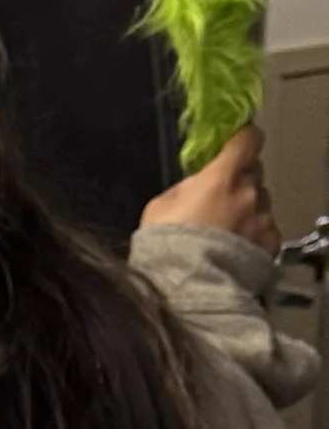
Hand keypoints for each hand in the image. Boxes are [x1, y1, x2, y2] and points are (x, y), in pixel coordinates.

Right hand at [140, 122, 279, 254]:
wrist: (187, 289)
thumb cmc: (166, 247)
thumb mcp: (158, 208)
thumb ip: (183, 188)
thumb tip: (196, 185)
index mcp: (222, 176)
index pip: (248, 139)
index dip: (241, 140)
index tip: (232, 147)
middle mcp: (249, 192)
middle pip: (254, 171)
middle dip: (240, 179)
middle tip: (221, 198)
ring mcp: (262, 218)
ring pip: (261, 201)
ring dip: (248, 209)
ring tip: (226, 232)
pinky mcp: (270, 243)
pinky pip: (266, 229)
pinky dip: (255, 234)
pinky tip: (237, 248)